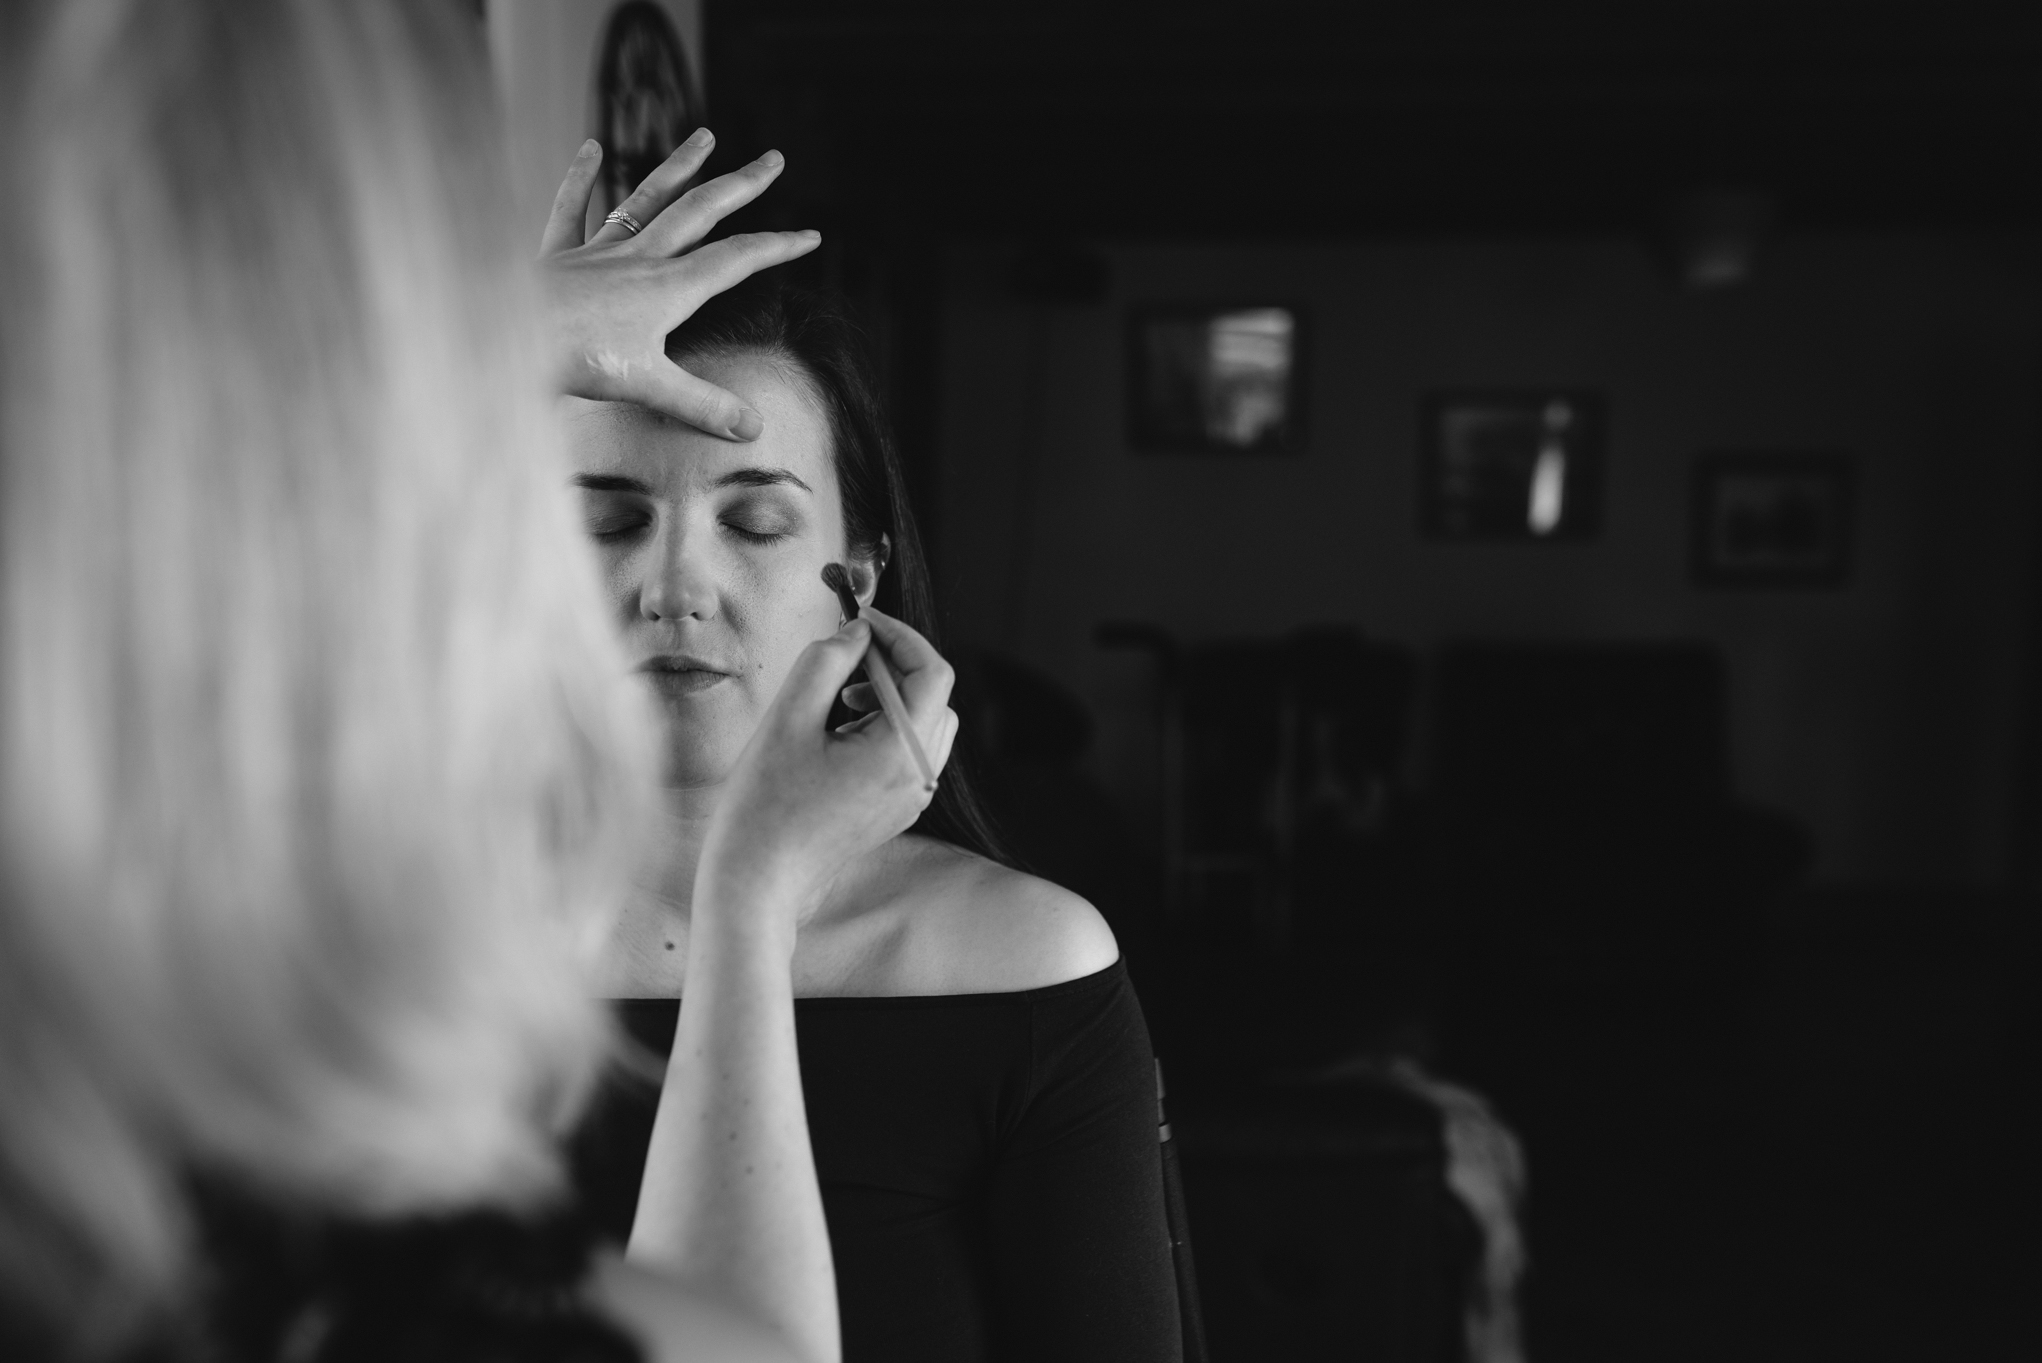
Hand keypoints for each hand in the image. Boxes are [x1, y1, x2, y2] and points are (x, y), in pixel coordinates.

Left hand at [538, 131, 820, 438]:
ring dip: (678, 166)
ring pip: (645, 200)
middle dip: (741, 185)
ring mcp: (597, 253)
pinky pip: (571, 211)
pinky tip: (589, 148)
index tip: (811, 236)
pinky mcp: (556, 257)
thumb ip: (703, 406)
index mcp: (668, 289)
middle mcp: (639, 260)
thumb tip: (755, 429)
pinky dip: (580, 179)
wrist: (501, 337)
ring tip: (705, 135)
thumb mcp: (648, 388)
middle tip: (773, 159)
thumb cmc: (574, 361)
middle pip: (699, 211)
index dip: (777, 248)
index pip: (735, 260)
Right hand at [697, 610, 958, 947]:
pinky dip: (882, 727)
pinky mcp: (896, 809)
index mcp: (902, 753)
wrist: (758, 882)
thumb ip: (826, 662)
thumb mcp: (788, 719)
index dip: (900, 636)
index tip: (861, 620)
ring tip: (836, 699)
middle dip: (892, 665)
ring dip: (887, 696)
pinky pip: (907, 751)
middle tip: (843, 656)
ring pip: (922, 721)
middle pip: (932, 695)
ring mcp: (911, 797)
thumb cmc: (765, 806)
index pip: (932, 672)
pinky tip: (836, 733)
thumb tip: (857, 634)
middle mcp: (919, 778)